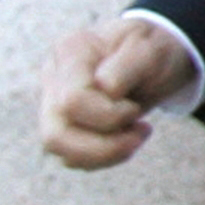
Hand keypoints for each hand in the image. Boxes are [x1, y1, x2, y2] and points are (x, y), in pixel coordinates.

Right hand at [39, 17, 196, 168]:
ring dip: (106, 153)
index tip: (136, 108)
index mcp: (71, 51)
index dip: (109, 115)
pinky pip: (72, 156)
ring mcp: (52, 103)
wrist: (153, 56)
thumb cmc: (151, 49)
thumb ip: (125, 67)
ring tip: (137, 136)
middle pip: (56, 134)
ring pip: (59, 150)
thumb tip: (104, 90)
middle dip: (105, 145)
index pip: (73, 101)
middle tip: (143, 130)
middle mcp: (53, 78)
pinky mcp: (61, 125)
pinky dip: (105, 156)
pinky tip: (127, 139)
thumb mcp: (150, 48)